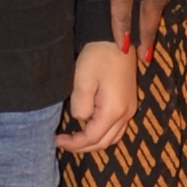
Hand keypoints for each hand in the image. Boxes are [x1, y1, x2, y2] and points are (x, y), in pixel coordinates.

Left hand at [56, 39, 137, 153]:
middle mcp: (126, 114)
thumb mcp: (82, 81)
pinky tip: (90, 126)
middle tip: (64, 141)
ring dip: (94, 141)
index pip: (93, 138)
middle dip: (83, 146)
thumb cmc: (98, 57)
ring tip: (75, 137)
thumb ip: (80, 106)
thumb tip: (80, 119)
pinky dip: (103, 132)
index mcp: (114, 111)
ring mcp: (130, 108)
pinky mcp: (129, 102)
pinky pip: (117, 127)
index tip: (57, 139)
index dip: (74, 144)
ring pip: (113, 137)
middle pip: (104, 142)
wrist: (116, 39)